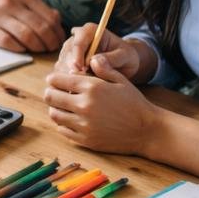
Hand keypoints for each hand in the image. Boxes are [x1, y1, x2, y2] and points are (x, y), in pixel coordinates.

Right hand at [0, 0, 64, 52]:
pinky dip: (18, 49)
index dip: (57, 31)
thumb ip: (32, 4)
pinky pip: (7, 42)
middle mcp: (9, 2)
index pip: (49, 16)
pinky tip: (21, 49)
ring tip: (38, 51)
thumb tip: (56, 18)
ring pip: (27, 36)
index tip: (59, 40)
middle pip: (40, 28)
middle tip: (52, 50)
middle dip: (50, 43)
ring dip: (37, 47)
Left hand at [45, 61, 162, 153]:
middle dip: (52, 92)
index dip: (54, 78)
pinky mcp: (85, 140)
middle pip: (50, 97)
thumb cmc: (134, 103)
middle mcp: (84, 106)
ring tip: (64, 106)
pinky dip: (63, 124)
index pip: (56, 80)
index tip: (57, 80)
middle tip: (57, 93)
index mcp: (91, 88)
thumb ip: (102, 68)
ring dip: (56, 108)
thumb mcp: (121, 80)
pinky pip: (62, 130)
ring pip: (54, 114)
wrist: (148, 130)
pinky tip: (72, 120)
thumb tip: (89, 57)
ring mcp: (84, 125)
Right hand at [55, 24, 147, 82]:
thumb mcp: (126, 56)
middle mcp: (75, 38)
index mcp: (89, 30)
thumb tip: (95, 60)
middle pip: (67, 54)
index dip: (77, 57)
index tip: (81, 71)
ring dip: (70, 77)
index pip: (78, 42)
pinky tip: (79, 88)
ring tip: (85, 86)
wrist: (122, 63)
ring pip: (62, 64)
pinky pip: (61, 72)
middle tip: (83, 83)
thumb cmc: (126, 57)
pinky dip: (68, 81)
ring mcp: (68, 50)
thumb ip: (112, 58)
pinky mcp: (65, 62)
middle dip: (73, 69)